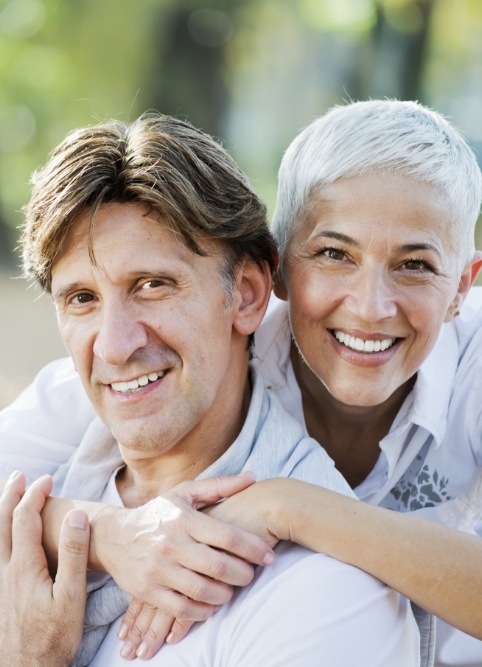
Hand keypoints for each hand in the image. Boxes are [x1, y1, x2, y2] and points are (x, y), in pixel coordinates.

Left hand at [0, 471, 89, 666]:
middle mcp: (5, 571)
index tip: (46, 480)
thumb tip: (75, 516)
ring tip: (3, 497)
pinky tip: (2, 540)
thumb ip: (73, 554)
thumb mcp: (72, 597)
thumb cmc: (53, 639)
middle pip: (2, 523)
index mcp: (24, 567)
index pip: (25, 519)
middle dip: (10, 496)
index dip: (34, 495)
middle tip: (18, 476)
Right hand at [92, 473, 274, 658]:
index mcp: (183, 519)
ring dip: (225, 594)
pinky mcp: (146, 591)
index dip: (253, 548)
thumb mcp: (185, 493)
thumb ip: (220, 486)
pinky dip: (202, 612)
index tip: (269, 555)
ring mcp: (157, 569)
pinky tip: (211, 604)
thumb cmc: (157, 513)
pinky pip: (182, 609)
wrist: (113, 536)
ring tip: (232, 589)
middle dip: (243, 575)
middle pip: (218, 566)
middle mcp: (170, 543)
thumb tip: (253, 477)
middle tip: (253, 575)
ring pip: (202, 591)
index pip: (227, 535)